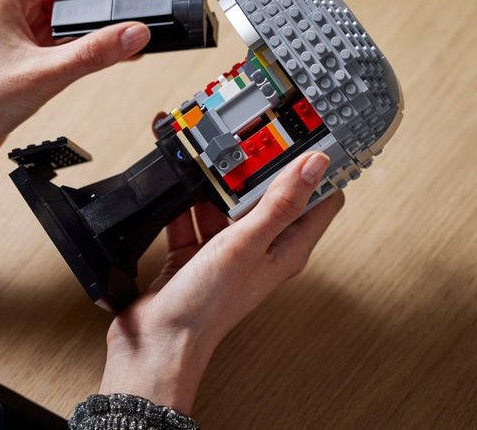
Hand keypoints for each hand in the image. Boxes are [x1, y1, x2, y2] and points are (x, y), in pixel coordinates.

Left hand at [0, 0, 149, 211]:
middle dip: (111, 1)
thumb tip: (134, 34)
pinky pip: (68, 37)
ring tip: (131, 39)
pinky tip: (112, 55)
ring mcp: (21, 26)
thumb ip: (94, 53)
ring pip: (74, 13)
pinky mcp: (27, 51)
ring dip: (102, 25)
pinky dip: (91, 44)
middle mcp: (15, 2)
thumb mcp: (42, 75)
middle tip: (141, 18)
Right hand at [99, 148, 344, 414]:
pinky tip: (178, 182)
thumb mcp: (247, 244)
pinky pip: (193, 215)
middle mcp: (260, 249)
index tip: (311, 137)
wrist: (157, 341)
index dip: (319, 170)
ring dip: (217, 180)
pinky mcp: (194, 252)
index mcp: (285, 249)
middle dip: (258, 166)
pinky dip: (185, 199)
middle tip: (250, 136)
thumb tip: (315, 166)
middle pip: (269, 195)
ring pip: (228, 203)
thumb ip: (280, 203)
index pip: (319, 202)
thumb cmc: (208, 306)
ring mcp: (226, 251)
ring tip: (209, 152)